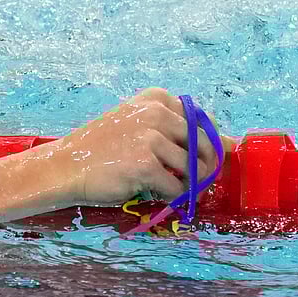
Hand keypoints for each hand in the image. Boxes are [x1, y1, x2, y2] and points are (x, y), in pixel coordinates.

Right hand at [44, 88, 235, 206]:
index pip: (201, 119)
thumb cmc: (103, 147)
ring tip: (175, 190)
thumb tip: (230, 143)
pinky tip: (159, 196)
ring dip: (190, 185)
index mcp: (155, 99)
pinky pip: (177, 187)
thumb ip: (177, 128)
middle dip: (205, 167)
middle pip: (203, 144)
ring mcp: (151, 138)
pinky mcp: (146, 165)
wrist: (67, 166)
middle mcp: (156, 113)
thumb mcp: (137, 124)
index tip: (203, 157)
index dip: (207, 142)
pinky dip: (174, 197)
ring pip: (193, 168)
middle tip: (196, 181)